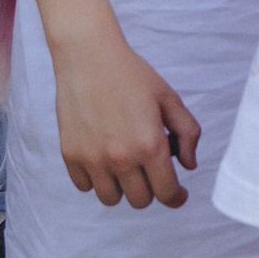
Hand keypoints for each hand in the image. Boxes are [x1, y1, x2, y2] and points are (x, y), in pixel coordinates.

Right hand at [51, 25, 201, 208]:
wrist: (88, 56)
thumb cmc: (131, 75)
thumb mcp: (169, 99)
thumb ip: (188, 133)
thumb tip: (188, 166)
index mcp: (149, 145)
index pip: (166, 193)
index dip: (176, 197)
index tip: (177, 193)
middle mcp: (121, 158)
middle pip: (140, 201)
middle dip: (150, 188)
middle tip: (149, 168)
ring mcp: (93, 159)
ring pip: (111, 199)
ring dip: (122, 187)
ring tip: (124, 164)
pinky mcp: (70, 155)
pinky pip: (85, 186)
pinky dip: (96, 179)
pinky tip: (102, 158)